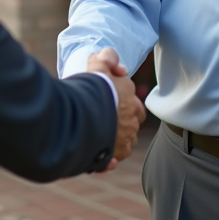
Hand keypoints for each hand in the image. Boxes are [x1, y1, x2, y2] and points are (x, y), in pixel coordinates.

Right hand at [88, 48, 145, 170]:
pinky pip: (112, 160)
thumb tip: (112, 59)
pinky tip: (98, 159)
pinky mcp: (113, 156)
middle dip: (120, 124)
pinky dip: (107, 161)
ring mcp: (124, 141)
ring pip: (122, 143)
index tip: (109, 103)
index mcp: (132, 103)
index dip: (123, 104)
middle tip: (103, 121)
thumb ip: (106, 58)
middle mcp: (132, 123)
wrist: (83, 114)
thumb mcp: (98, 66)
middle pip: (130, 126)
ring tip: (97, 139)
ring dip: (114, 141)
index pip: (134, 106)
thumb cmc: (91, 89)